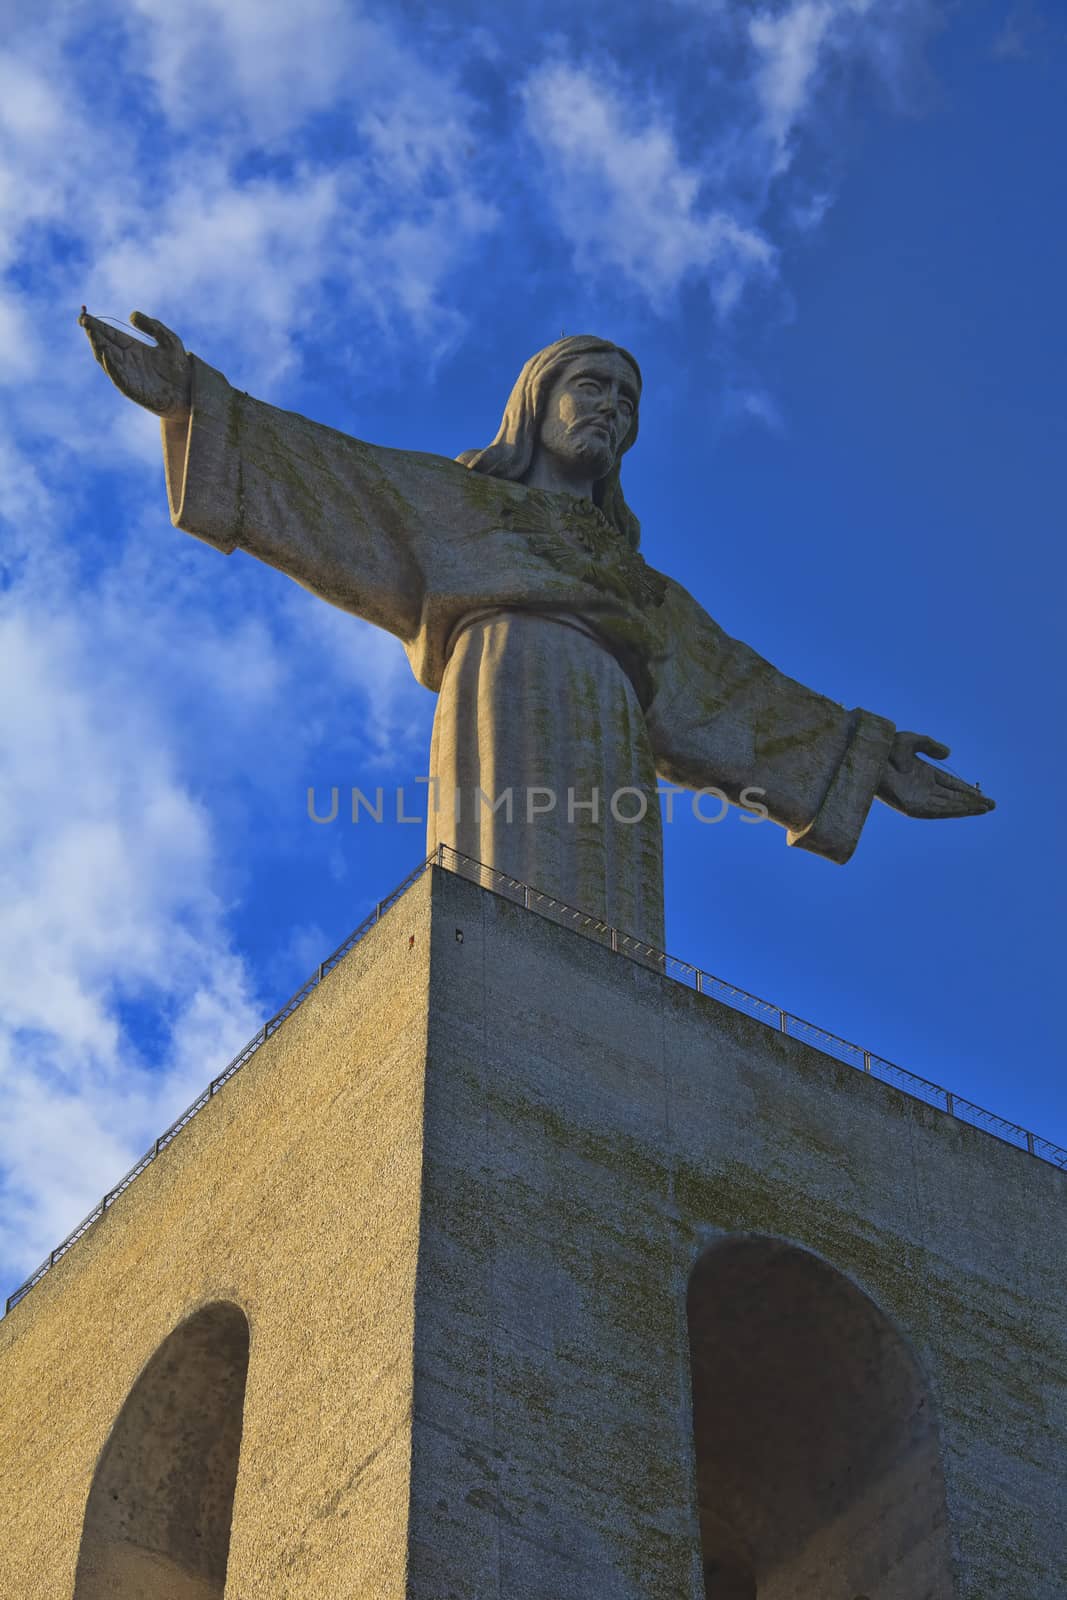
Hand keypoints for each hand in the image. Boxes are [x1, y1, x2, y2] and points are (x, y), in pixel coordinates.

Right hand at [79, 308, 190, 418]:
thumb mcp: (169, 340)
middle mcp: (126, 361)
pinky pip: (119, 378)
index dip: (97, 325)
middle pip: (104, 345)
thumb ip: (153, 326)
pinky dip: (111, 366)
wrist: (191, 392)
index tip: (84, 313)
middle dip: (93, 333)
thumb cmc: (179, 367)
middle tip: (83, 320)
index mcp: (132, 348)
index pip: (110, 334)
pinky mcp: (134, 390)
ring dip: (98, 346)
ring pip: (107, 360)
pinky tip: (105, 354)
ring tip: (91, 332)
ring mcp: (128, 375)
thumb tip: (131, 315)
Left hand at [878, 732, 994, 818]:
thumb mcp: (911, 741)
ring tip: (986, 808)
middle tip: (991, 805)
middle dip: (971, 802)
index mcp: (922, 774)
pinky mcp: (912, 807)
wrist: (870, 757)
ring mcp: (917, 798)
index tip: (982, 794)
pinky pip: (938, 809)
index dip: (966, 790)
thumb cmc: (884, 747)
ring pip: (948, 805)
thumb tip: (948, 754)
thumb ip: (930, 745)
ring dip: (967, 807)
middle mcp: (921, 788)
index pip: (950, 785)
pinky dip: (954, 809)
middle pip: (952, 797)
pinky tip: (969, 809)